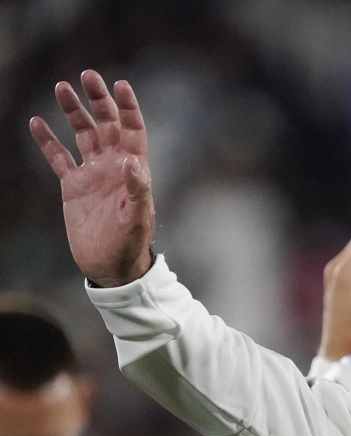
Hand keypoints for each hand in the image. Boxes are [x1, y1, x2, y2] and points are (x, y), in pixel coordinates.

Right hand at [29, 70, 154, 286]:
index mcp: (134, 170)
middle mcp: (114, 166)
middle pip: (107, 124)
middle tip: (88, 75)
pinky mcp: (73, 186)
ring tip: (61, 87)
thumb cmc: (131, 244)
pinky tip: (36, 122)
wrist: (110, 266)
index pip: (133, 131)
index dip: (128, 108)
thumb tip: (133, 163)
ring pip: (82, 134)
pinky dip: (48, 140)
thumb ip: (137, 191)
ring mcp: (92, 174)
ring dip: (73, 111)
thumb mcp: (137, 218)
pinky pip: (58, 157)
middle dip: (98, 100)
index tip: (120, 85)